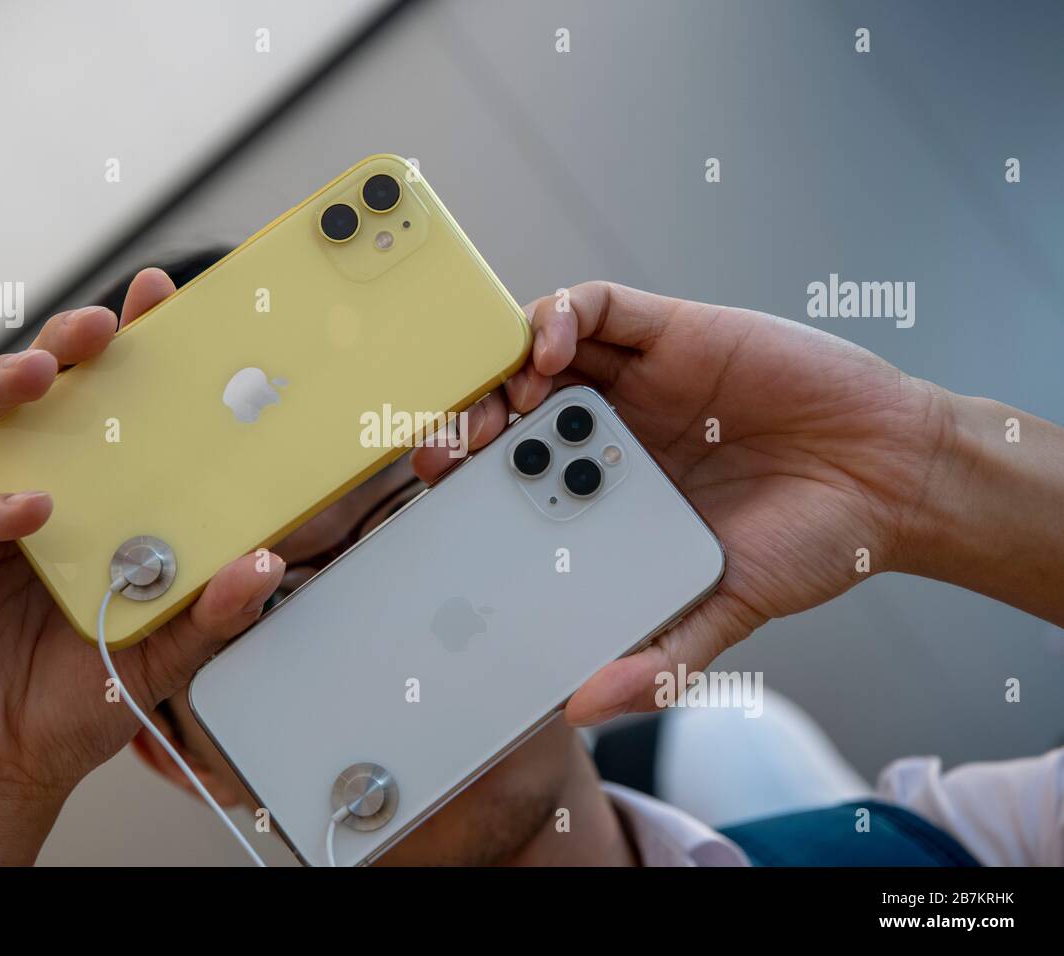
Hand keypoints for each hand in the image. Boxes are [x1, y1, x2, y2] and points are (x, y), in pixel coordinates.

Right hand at [0, 269, 283, 863]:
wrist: (4, 762)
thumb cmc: (82, 695)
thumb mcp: (164, 652)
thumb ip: (215, 611)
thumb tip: (267, 562)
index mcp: (98, 495)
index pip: (115, 406)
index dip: (135, 347)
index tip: (165, 297)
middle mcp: (38, 485)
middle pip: (44, 390)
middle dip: (71, 342)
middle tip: (107, 324)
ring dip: (11, 385)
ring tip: (50, 370)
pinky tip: (32, 509)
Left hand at [414, 281, 956, 724]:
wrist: (895, 480)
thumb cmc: (810, 542)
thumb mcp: (723, 611)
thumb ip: (659, 658)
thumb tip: (585, 708)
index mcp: (606, 492)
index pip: (512, 475)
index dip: (466, 480)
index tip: (436, 500)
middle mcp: (612, 429)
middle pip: (510, 407)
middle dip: (467, 422)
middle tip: (446, 451)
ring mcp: (639, 377)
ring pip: (539, 350)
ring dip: (502, 369)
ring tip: (498, 405)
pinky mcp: (673, 331)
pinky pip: (598, 307)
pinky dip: (560, 318)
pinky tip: (550, 353)